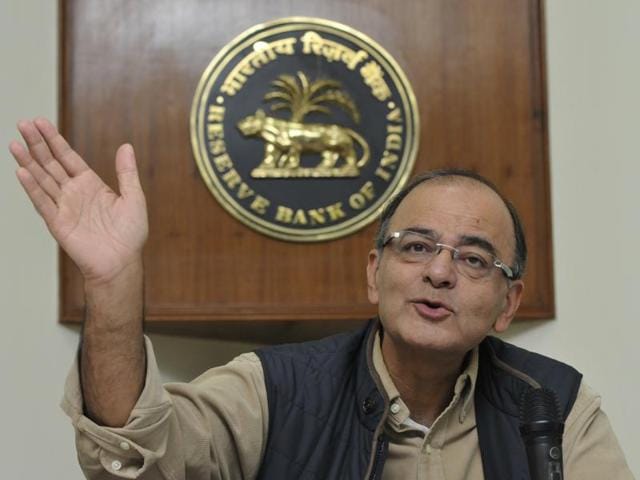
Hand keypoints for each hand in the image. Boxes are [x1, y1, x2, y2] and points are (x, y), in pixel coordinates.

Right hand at [9, 118, 147, 283]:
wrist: (121, 262)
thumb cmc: (130, 234)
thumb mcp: (134, 198)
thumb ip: (127, 173)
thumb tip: (126, 146)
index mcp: (90, 184)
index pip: (68, 157)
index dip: (54, 140)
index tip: (41, 122)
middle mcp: (74, 193)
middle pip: (51, 163)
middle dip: (37, 144)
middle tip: (23, 123)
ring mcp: (64, 207)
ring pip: (42, 179)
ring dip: (28, 161)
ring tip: (14, 143)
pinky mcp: (58, 223)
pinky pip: (42, 202)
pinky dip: (32, 187)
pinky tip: (21, 171)